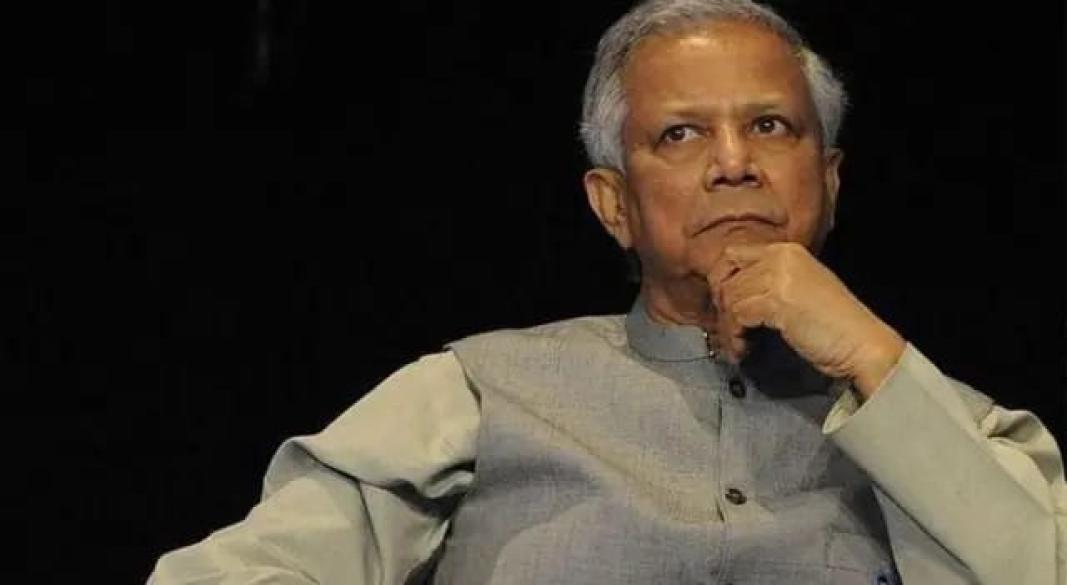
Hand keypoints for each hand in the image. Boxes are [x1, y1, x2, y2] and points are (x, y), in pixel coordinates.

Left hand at [707, 242, 904, 399]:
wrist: (863, 344)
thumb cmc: (833, 325)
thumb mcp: (798, 289)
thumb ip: (768, 282)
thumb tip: (729, 293)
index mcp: (787, 250)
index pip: (734, 255)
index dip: (722, 282)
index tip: (724, 307)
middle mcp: (781, 257)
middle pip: (727, 277)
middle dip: (721, 307)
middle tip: (727, 330)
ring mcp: (779, 276)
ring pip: (730, 298)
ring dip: (728, 327)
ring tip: (738, 346)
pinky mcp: (777, 300)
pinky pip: (738, 315)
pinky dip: (736, 336)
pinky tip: (745, 349)